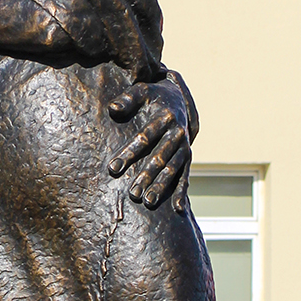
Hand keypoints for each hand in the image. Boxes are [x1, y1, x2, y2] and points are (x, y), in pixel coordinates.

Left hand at [108, 78, 191, 212]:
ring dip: (161, 186)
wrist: (179, 98)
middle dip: (146, 176)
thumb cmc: (154, 96)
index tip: (113, 168)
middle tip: (133, 193)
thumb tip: (112, 108)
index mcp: (165, 117)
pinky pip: (186, 176)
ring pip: (172, 170)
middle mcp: (177, 134)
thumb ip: (127, 99)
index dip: (129, 152)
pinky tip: (177, 209)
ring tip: (148, 202)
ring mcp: (184, 147)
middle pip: (160, 157)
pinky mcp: (187, 157)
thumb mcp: (142, 90)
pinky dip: (182, 192)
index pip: (145, 137)